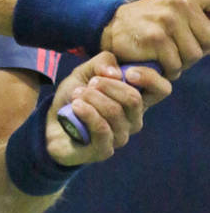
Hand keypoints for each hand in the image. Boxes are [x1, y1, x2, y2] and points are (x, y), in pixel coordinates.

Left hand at [46, 53, 171, 166]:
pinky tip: (76, 106)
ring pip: (114, 111)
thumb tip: (117, 73)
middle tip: (90, 83)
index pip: (161, 89)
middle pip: (134, 99)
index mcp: (136, 99)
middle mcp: (134, 120)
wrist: (50, 121)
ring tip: (76, 95)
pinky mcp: (104, 150)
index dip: (149, 78)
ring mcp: (120, 137)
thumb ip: (103, 62)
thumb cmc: (75, 96)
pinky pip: (101, 128)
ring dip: (91, 97)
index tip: (127, 72)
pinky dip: (86, 112)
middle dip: (107, 85)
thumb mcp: (86, 71)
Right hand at [100, 0, 209, 79]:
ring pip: (194, 55)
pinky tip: (156, 61)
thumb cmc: (151, 23)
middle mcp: (180, 2)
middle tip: (177, 48)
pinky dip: (167, 70)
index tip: (202, 36)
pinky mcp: (156, 38)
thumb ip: (202, 17)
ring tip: (165, 54)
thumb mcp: (177, 9)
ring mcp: (168, 19)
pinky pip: (176, 66)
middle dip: (196, 50)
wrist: (112, 26)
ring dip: (181, 62)